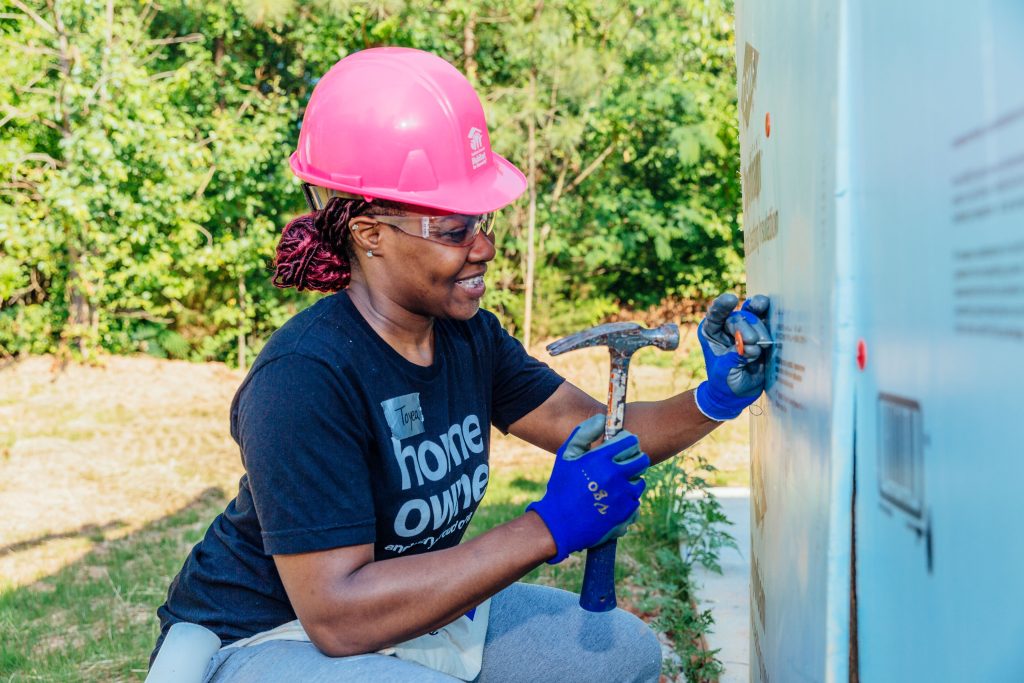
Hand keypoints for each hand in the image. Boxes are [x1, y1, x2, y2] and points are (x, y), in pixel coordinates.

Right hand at [526, 414, 649, 563]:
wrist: (560, 524)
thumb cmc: (562, 486)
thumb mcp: (566, 456)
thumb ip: (584, 433)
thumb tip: (602, 418)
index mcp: (601, 459)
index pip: (631, 441)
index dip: (627, 443)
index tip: (621, 447)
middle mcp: (615, 476)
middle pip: (642, 460)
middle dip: (633, 460)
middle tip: (621, 466)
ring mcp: (623, 496)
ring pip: (640, 481)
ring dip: (630, 482)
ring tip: (611, 487)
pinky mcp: (627, 513)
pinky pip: (636, 501)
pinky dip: (626, 502)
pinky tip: (611, 503)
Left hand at [695, 292, 772, 420]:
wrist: (737, 394)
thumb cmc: (724, 382)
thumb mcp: (724, 372)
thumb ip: (734, 358)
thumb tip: (751, 348)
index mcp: (711, 331)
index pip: (715, 314)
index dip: (723, 305)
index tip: (732, 300)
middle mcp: (728, 327)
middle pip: (738, 316)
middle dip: (746, 326)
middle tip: (752, 341)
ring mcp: (746, 329)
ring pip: (754, 316)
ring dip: (760, 327)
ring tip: (761, 346)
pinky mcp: (762, 334)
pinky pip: (768, 323)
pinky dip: (772, 324)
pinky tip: (777, 324)